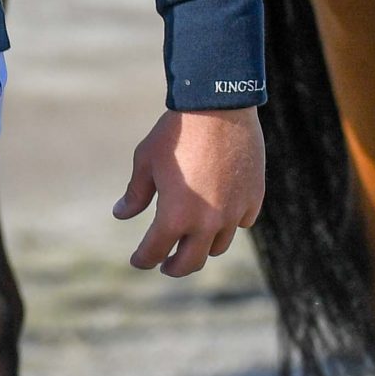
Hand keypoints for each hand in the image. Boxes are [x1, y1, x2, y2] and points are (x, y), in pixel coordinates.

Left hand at [113, 105, 264, 276]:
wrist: (219, 108)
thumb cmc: (176, 133)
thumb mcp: (147, 161)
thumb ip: (136, 193)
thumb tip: (120, 214)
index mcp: (176, 216)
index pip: (155, 252)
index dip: (143, 259)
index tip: (138, 261)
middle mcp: (207, 222)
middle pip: (191, 262)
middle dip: (174, 267)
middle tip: (165, 266)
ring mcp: (234, 213)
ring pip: (218, 246)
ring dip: (202, 248)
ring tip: (191, 242)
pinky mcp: (253, 199)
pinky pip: (241, 222)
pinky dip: (228, 224)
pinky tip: (219, 217)